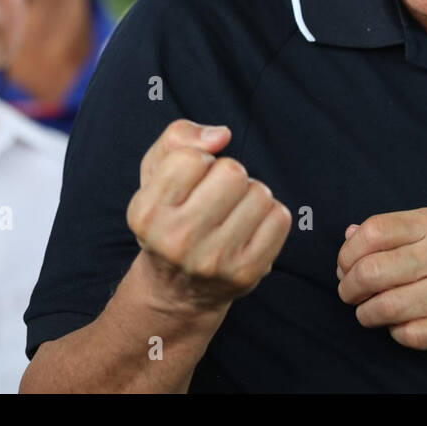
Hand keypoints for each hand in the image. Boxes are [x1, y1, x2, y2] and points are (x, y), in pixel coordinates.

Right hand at [127, 119, 292, 315]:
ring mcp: (214, 260)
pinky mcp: (247, 272)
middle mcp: (177, 240)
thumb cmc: (169, 218)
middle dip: (229, 174)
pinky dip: (269, 215)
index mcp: (147, 213)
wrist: (177, 289)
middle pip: (232, 172)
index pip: (191, 158)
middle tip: (218, 196)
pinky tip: (249, 228)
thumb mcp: (155, 173)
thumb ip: (178, 137)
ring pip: (260, 193)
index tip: (192, 181)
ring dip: (251, 195)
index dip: (199, 160)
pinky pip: (280, 218)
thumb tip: (221, 136)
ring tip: (232, 213)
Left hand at [336, 206, 426, 350]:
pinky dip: (395, 333)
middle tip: (349, 292)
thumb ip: (401, 229)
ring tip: (367, 311)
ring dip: (366, 313)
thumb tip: (351, 236)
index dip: (348, 252)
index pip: (375, 231)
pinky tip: (399, 325)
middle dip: (349, 287)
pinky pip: (410, 335)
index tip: (345, 264)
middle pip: (373, 271)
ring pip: (386, 307)